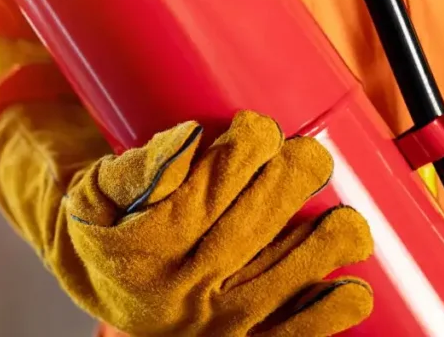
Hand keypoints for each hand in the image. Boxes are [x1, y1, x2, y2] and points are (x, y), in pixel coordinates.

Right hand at [0, 107, 372, 335]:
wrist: (97, 288)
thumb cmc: (102, 228)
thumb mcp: (92, 193)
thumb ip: (133, 168)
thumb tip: (188, 140)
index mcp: (144, 244)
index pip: (208, 186)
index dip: (247, 147)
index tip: (258, 127)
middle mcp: (181, 288)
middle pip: (254, 223)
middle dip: (293, 178)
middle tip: (307, 153)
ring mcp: (214, 322)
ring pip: (283, 278)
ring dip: (326, 242)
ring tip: (343, 216)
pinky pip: (291, 334)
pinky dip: (330, 313)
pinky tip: (351, 288)